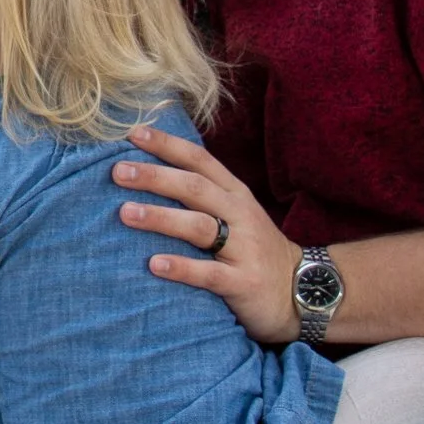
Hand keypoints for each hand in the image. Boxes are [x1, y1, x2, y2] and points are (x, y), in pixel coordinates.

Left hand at [113, 124, 299, 344]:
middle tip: (118, 171)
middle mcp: (240, 214)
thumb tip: (148, 173)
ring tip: (125, 213)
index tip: (133, 132)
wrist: (305, 291)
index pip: (200, 161)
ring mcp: (244, 248)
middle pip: (195, 188)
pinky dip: (182, 267)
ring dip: (161, 218)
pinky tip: (154, 264)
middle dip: (155, 177)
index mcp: (235, 194)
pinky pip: (209, 273)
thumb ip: (201, 195)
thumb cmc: (255, 249)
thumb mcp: (235, 214)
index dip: (167, 145)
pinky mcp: (244, 282)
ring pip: (200, 226)